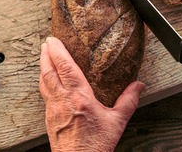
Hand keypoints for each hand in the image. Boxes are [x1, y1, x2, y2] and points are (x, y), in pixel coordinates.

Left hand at [39, 37, 144, 151]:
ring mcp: (53, 110)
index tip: (53, 40)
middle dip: (46, 55)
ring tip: (44, 57)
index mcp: (79, 98)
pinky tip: (48, 82)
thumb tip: (138, 86)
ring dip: (43, 67)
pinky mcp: (49, 119)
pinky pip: (45, 95)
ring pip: (43, 83)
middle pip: (48, 72)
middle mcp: (62, 101)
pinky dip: (44, 82)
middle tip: (46, 43)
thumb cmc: (96, 146)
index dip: (58, 51)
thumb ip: (128, 101)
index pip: (65, 68)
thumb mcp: (117, 121)